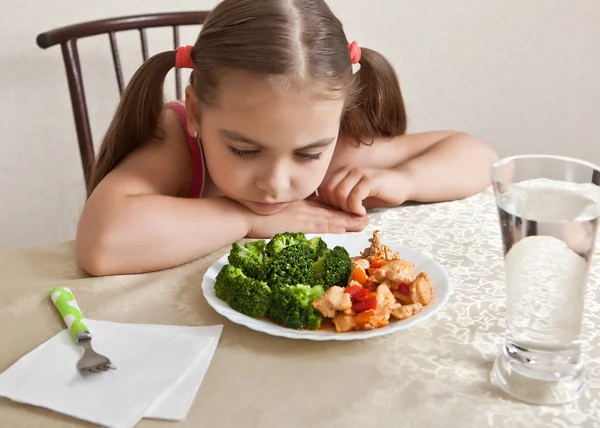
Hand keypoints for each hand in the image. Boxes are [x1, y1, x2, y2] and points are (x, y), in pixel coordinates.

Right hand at [246, 200, 368, 238]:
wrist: (240, 212)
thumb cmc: (251, 213)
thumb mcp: (272, 212)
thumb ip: (284, 216)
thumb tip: (288, 222)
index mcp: (297, 205)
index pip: (322, 209)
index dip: (338, 212)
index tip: (352, 214)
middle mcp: (302, 207)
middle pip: (330, 212)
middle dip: (349, 216)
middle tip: (366, 218)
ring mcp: (300, 214)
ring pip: (329, 218)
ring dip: (347, 221)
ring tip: (363, 224)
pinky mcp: (296, 223)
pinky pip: (319, 225)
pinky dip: (333, 226)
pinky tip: (345, 228)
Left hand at [314, 166, 410, 215]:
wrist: (403, 183)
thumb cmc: (378, 191)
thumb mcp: (355, 195)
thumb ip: (338, 198)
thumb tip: (318, 204)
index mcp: (342, 172)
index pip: (323, 188)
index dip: (328, 204)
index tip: (341, 211)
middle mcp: (348, 169)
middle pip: (329, 191)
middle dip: (336, 207)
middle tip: (349, 213)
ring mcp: (359, 173)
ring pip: (340, 194)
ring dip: (347, 209)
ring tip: (356, 213)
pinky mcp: (370, 180)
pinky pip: (354, 197)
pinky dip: (356, 209)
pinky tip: (363, 212)